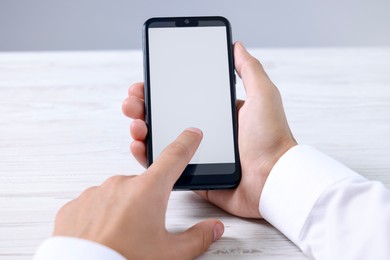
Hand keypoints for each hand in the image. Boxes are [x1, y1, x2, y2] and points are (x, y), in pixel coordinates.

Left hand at [53, 129, 223, 258]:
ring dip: (124, 210)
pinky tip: (104, 235)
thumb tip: (213, 228)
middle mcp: (121, 185)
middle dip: (148, 202)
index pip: (174, 157)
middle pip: (144, 185)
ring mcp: (96, 193)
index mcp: (148, 191)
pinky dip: (100, 217)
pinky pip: (95, 205)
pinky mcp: (76, 205)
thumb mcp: (169, 254)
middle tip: (144, 229)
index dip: (186, 143)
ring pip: (119, 196)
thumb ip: (196, 238)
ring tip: (122, 236)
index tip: (191, 134)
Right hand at [122, 42, 296, 217]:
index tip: (145, 84)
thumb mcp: (263, 95)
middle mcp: (205, 132)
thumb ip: (249, 70)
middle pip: (166, 117)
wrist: (273, 179)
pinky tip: (138, 145)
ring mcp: (197, 154)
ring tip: (134, 122)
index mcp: (217, 113)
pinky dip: (149, 156)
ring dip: (142, 129)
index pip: (182, 97)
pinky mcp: (194, 174)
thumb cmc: (271, 138)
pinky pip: (166, 166)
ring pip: (162, 140)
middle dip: (144, 107)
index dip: (161, 90)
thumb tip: (236, 46)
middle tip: (132, 102)